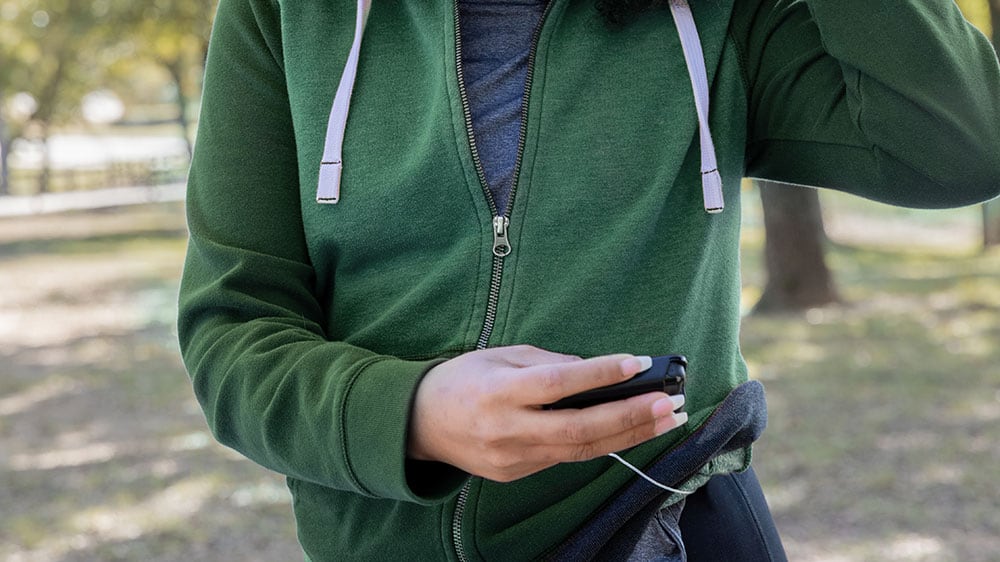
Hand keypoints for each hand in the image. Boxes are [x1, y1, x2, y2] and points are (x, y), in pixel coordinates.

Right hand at [408, 345, 687, 482]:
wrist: (420, 423)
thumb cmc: (463, 379)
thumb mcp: (499, 354)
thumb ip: (548, 362)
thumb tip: (596, 369)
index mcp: (498, 391)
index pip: (557, 383)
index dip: (600, 374)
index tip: (637, 362)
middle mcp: (506, 429)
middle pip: (578, 429)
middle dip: (630, 416)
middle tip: (669, 403)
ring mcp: (512, 458)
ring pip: (580, 451)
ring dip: (628, 435)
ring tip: (665, 420)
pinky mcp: (516, 474)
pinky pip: (565, 458)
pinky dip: (600, 443)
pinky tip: (629, 430)